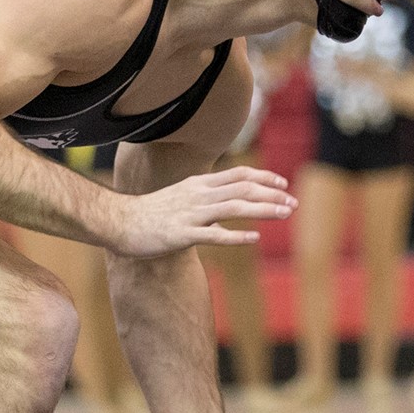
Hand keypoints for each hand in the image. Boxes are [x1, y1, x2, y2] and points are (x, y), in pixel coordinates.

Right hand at [108, 167, 294, 257]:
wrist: (119, 222)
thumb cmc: (151, 212)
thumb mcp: (181, 195)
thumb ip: (204, 194)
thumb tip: (225, 195)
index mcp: (200, 184)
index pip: (239, 174)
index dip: (263, 177)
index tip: (284, 184)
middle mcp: (199, 195)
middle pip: (243, 189)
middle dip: (271, 195)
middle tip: (294, 203)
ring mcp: (191, 214)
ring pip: (234, 207)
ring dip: (263, 210)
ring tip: (285, 214)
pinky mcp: (182, 234)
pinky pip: (214, 235)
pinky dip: (236, 235)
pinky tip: (254, 238)